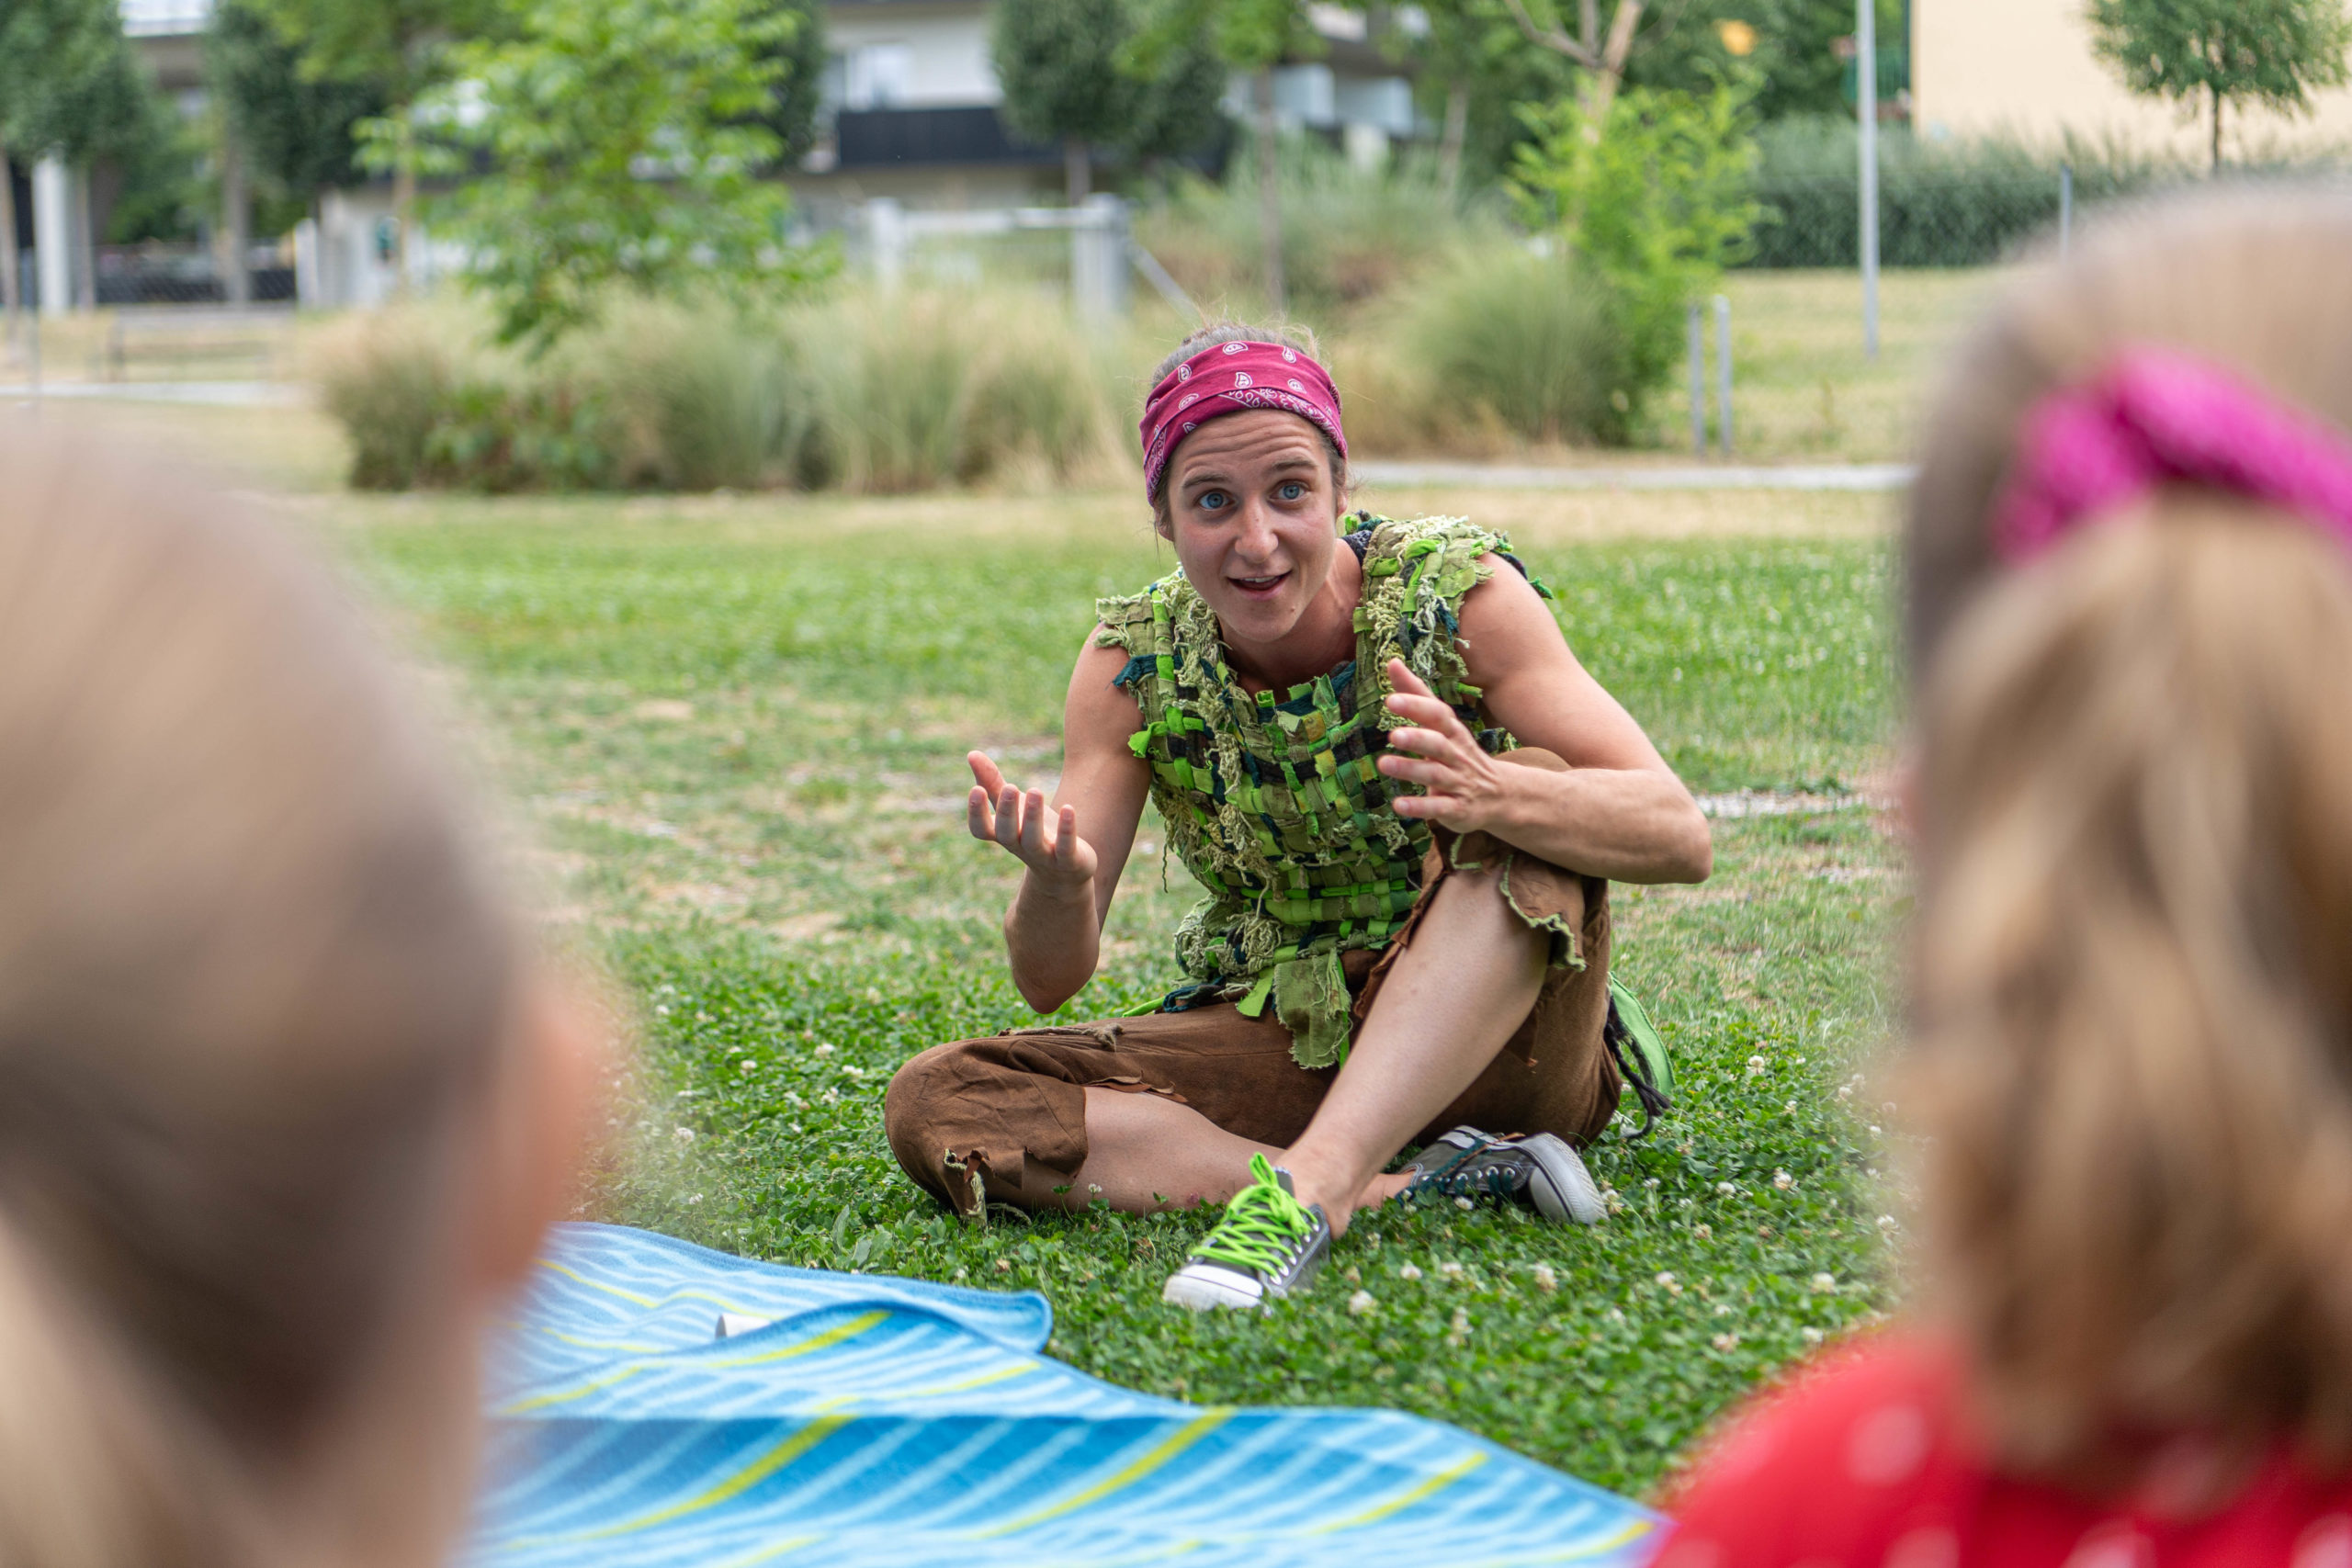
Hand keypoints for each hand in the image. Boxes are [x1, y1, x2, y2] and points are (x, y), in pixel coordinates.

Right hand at [967, 750, 1096, 892]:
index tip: (975, 789)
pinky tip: (1068, 808)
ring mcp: (1043, 855)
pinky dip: (1066, 830)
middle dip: (1007, 811)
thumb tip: (971, 753)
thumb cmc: (1032, 832)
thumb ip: (993, 783)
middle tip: (1011, 787)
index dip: (976, 813)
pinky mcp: (1068, 860)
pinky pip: (1066, 848)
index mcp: (1003, 833)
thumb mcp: (1014, 807)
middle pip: (1006, 833)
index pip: (980, 829)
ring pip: (1034, 840)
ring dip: (1033, 817)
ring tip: (1036, 790)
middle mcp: (1019, 846)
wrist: (1064, 872)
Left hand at [1375, 660, 1520, 833]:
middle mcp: (1456, 755)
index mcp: (1452, 732)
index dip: (1416, 706)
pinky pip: (1439, 808)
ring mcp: (1458, 782)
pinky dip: (1419, 807)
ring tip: (1384, 764)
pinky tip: (1397, 806)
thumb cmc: (1460, 753)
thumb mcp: (1443, 724)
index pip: (1437, 715)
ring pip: (1435, 774)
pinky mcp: (1457, 809)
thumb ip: (1417, 694)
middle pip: (1438, 743)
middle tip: (1393, 735)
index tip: (1391, 698)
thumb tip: (1392, 661)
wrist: (1501, 795)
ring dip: (1410, 769)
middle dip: (1417, 738)